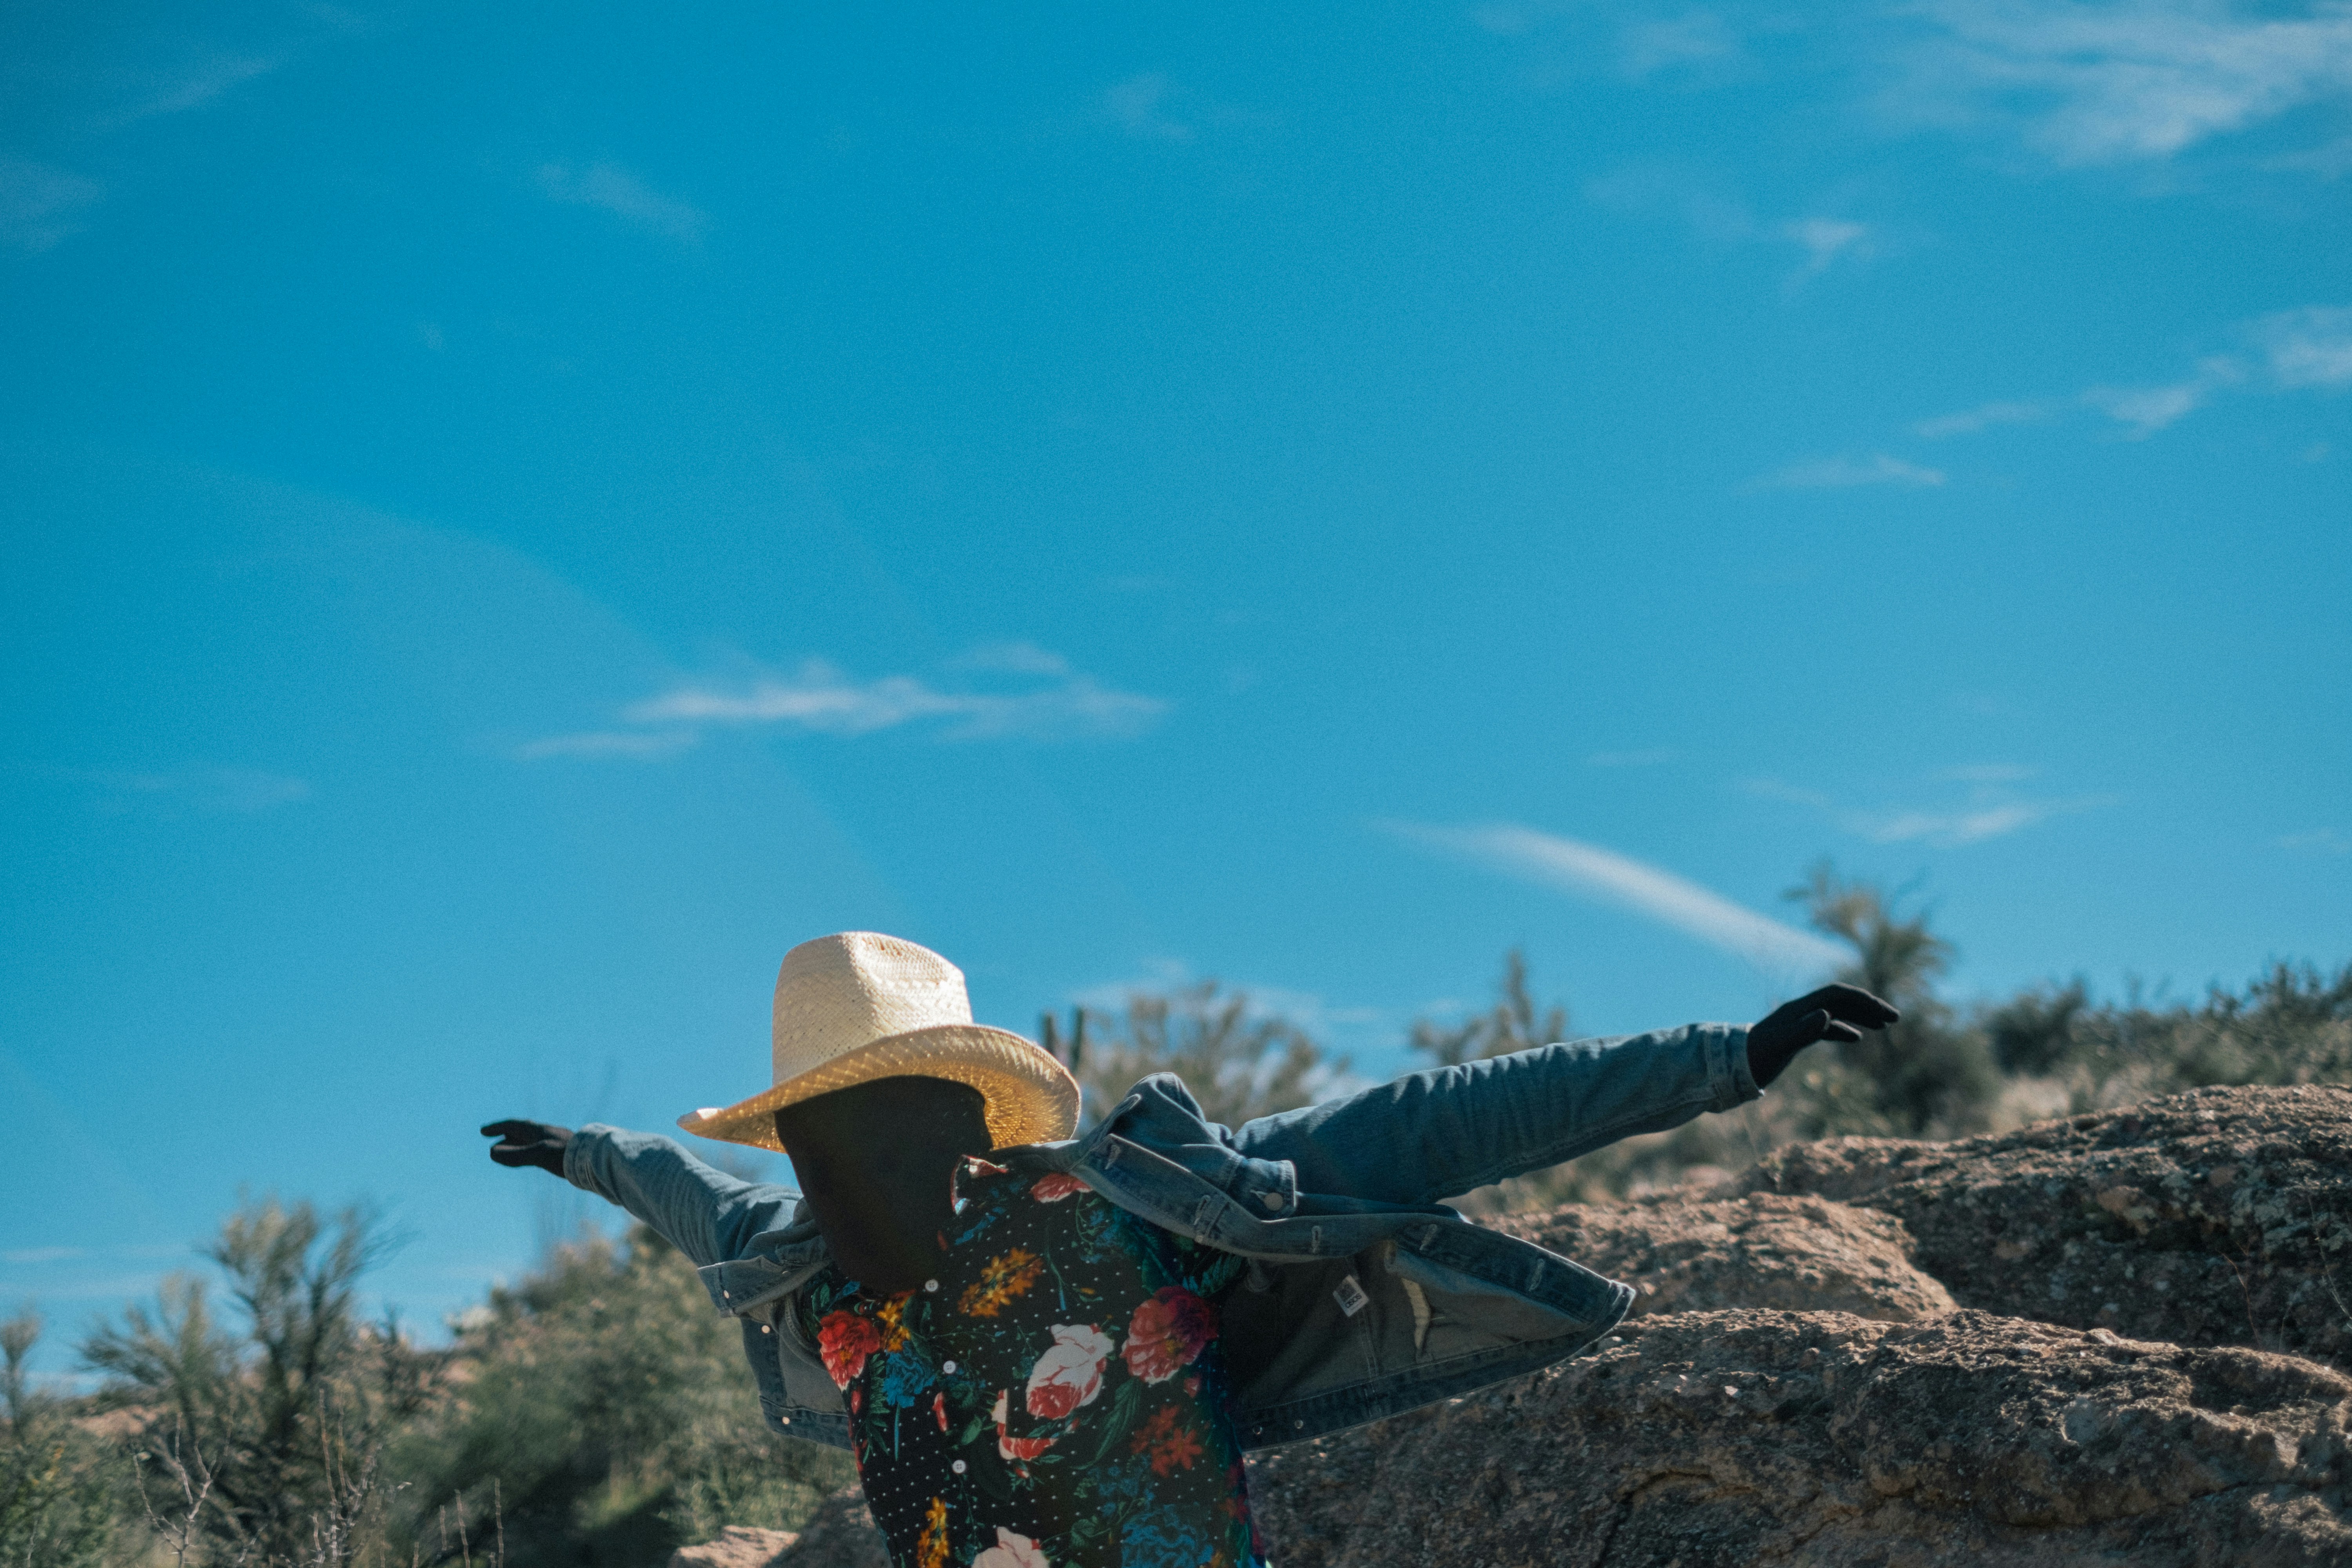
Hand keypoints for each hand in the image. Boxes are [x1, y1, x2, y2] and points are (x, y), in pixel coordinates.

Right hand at [481, 1119, 573, 1177]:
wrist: (593, 1161)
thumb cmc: (567, 1156)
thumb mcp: (538, 1154)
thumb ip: (516, 1155)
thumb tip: (492, 1152)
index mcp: (540, 1131)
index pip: (514, 1126)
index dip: (497, 1127)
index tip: (482, 1131)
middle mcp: (545, 1135)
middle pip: (521, 1133)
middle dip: (505, 1136)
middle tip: (490, 1141)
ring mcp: (553, 1144)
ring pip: (529, 1142)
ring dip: (515, 1145)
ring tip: (503, 1152)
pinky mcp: (559, 1155)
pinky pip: (537, 1151)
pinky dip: (525, 1154)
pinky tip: (527, 1159)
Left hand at [1747, 984, 1898, 1088]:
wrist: (1731, 1067)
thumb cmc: (1755, 1058)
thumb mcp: (1781, 1045)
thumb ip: (1803, 1030)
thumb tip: (1827, 1014)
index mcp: (1799, 1009)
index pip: (1837, 995)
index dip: (1863, 1000)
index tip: (1886, 1014)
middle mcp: (1800, 1011)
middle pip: (1840, 1000)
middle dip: (1868, 1006)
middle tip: (1895, 1018)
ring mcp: (1798, 1023)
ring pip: (1836, 1013)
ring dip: (1860, 1016)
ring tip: (1885, 1026)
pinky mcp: (1795, 1036)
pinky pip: (1825, 1027)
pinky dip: (1844, 1029)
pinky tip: (1857, 1038)